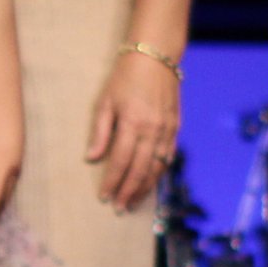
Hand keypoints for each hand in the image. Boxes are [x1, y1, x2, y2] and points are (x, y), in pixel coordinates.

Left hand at [87, 47, 180, 211]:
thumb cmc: (124, 77)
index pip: (121, 161)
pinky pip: (168, 157)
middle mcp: (153, 130)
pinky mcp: (176, 128)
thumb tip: (92, 158)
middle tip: (120, 208)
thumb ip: (100, 131)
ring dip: (145, 187)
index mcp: (133, 123)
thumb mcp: (105, 100)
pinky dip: (159, 173)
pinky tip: (151, 183)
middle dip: (129, 191)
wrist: (156, 58)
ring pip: (157, 167)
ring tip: (134, 202)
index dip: (113, 181)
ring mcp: (167, 130)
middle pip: (141, 169)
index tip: (105, 197)